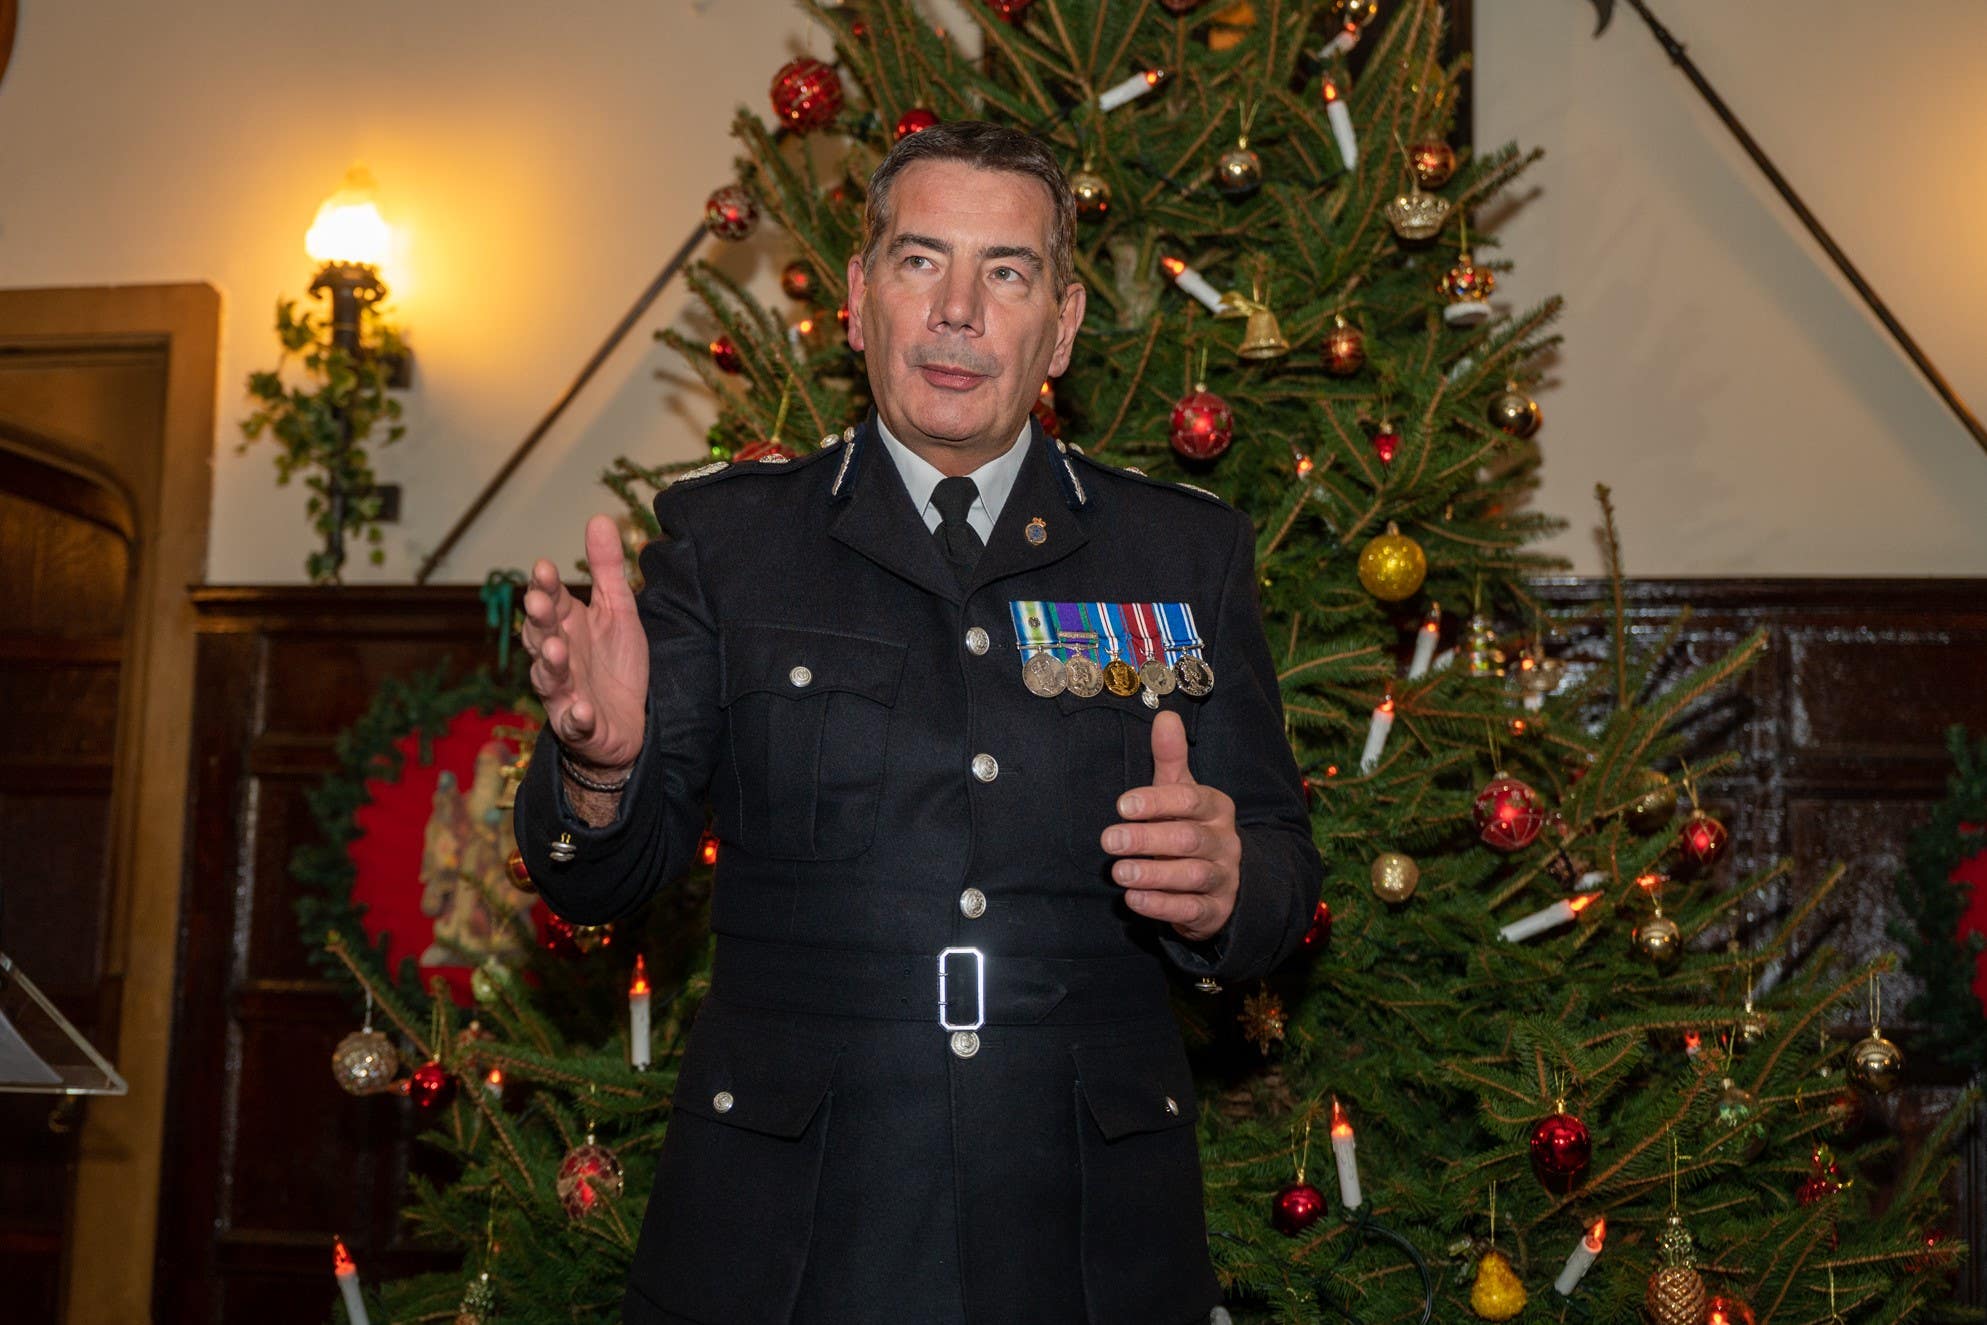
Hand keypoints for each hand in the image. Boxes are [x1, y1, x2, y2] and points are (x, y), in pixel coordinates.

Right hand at [519, 515, 647, 768]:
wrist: (627, 724)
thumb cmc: (614, 664)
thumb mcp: (618, 611)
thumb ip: (607, 569)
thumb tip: (600, 516)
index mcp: (566, 626)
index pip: (550, 601)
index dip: (546, 586)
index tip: (544, 567)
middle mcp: (557, 657)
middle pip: (540, 636)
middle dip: (539, 620)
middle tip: (540, 602)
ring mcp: (565, 693)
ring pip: (549, 679)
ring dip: (550, 665)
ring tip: (556, 650)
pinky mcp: (579, 727)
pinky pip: (575, 724)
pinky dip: (577, 719)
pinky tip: (583, 712)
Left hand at [1100, 710, 1240, 942]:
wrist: (1225, 883)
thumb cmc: (1191, 828)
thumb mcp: (1182, 793)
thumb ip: (1170, 759)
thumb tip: (1165, 714)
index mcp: (1216, 808)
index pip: (1190, 800)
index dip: (1157, 802)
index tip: (1122, 805)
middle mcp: (1225, 842)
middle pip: (1188, 838)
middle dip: (1147, 839)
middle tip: (1109, 840)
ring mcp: (1223, 878)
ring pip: (1191, 875)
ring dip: (1153, 873)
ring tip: (1118, 872)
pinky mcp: (1215, 911)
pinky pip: (1191, 909)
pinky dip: (1162, 905)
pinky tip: (1134, 898)